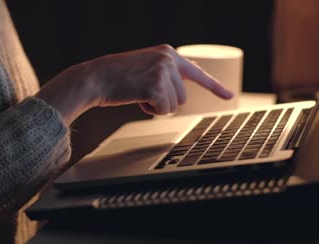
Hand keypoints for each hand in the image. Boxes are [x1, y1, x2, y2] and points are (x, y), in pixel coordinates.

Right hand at [37, 44, 233, 124]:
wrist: (95, 78)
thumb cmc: (116, 77)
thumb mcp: (144, 67)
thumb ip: (165, 73)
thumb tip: (182, 88)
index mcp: (167, 53)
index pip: (196, 72)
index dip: (214, 87)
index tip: (228, 96)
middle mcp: (169, 59)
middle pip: (183, 96)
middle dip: (164, 101)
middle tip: (142, 92)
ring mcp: (163, 71)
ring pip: (175, 105)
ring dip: (156, 106)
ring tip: (137, 94)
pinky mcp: (156, 85)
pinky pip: (164, 110)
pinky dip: (150, 110)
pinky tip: (136, 99)